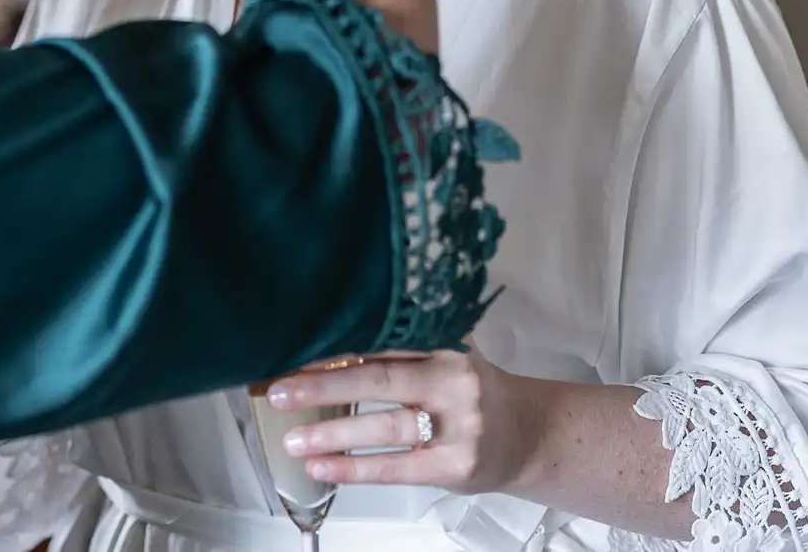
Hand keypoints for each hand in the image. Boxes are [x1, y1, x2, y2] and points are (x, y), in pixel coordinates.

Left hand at [268, 347, 533, 494]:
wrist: (529, 435)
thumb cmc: (473, 390)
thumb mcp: (448, 353)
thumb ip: (404, 344)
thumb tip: (328, 343)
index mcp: (447, 342)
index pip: (384, 339)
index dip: (337, 345)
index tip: (295, 348)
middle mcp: (454, 379)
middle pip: (379, 377)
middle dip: (323, 385)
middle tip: (278, 390)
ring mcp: (457, 425)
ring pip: (384, 427)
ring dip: (332, 434)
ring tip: (292, 438)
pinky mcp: (454, 465)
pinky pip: (395, 467)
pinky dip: (354, 469)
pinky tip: (321, 466)